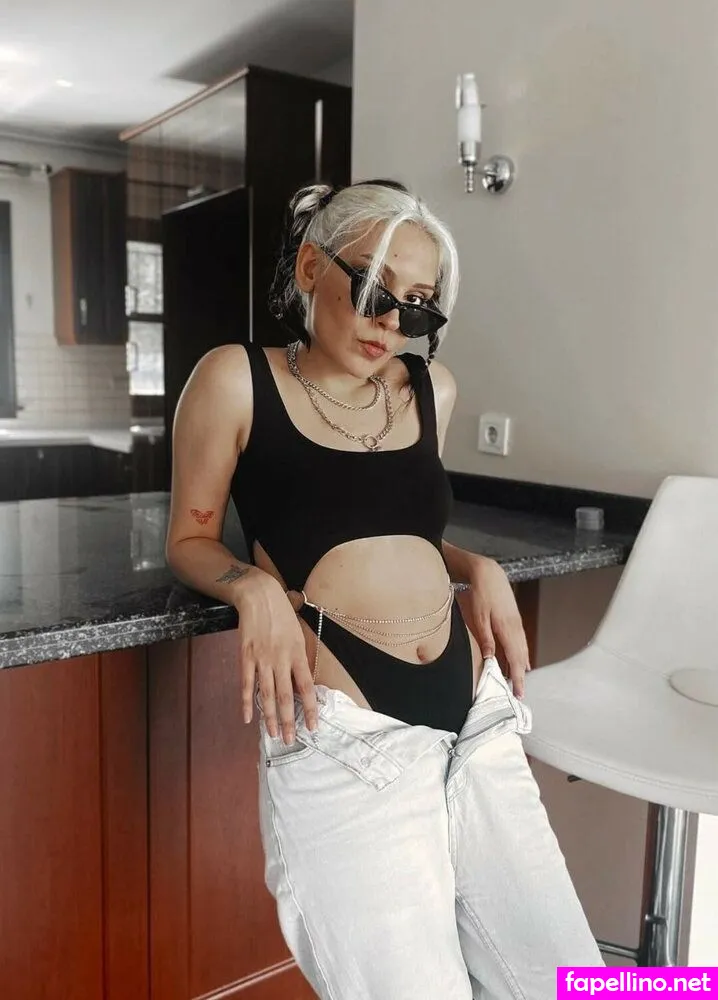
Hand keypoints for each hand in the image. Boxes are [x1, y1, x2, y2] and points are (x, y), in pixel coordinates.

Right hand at [235, 575, 317, 743]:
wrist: (259, 595)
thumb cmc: (282, 614)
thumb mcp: (298, 635)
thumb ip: (299, 660)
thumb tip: (302, 685)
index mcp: (298, 653)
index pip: (307, 687)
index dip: (310, 709)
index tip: (313, 727)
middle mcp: (281, 658)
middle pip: (286, 696)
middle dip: (288, 721)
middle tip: (289, 740)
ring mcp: (262, 658)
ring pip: (267, 694)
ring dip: (270, 717)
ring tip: (272, 735)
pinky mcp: (246, 656)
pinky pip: (247, 683)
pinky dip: (247, 702)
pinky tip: (248, 718)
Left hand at [455, 557, 530, 697]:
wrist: (490, 574)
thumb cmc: (482, 594)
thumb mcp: (479, 616)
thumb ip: (486, 638)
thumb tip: (489, 658)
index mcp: (507, 629)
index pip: (516, 659)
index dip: (518, 677)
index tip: (518, 692)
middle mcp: (516, 628)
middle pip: (522, 657)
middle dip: (521, 676)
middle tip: (519, 694)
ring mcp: (517, 624)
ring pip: (523, 650)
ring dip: (522, 667)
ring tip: (520, 682)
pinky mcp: (515, 620)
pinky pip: (521, 642)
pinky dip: (522, 654)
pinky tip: (522, 661)